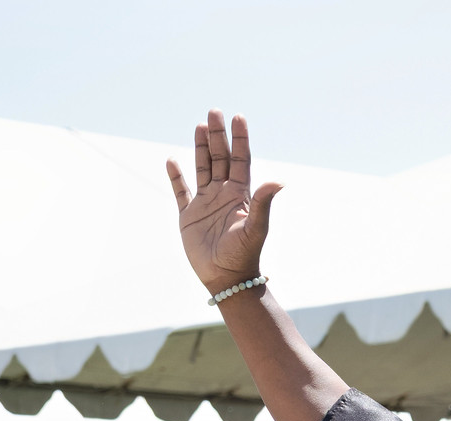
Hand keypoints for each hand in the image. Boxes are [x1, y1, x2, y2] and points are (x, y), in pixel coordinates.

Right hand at [166, 110, 280, 294]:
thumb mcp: (255, 228)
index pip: (240, 160)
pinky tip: (172, 160)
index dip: (240, 139)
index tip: (239, 117)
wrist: (225, 278)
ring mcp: (206, 203)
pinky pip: (180, 191)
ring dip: (201, 148)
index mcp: (240, 195)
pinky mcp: (189, 215)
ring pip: (202, 168)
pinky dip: (176, 176)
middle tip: (214, 112)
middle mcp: (223, 194)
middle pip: (220, 158)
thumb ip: (263, 203)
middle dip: (218, 135)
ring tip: (200, 126)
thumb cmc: (243, 255)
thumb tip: (278, 181)